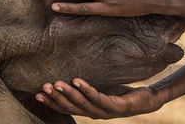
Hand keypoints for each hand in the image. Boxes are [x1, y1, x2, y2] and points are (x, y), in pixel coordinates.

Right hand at [35, 79, 165, 118]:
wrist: (147, 100)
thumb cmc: (122, 93)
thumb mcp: (102, 88)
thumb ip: (87, 86)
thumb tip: (70, 71)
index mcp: (89, 110)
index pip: (66, 108)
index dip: (52, 103)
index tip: (37, 94)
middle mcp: (95, 113)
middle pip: (71, 107)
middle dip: (56, 97)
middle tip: (43, 87)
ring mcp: (106, 111)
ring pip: (83, 104)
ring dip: (68, 93)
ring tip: (56, 83)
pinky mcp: (117, 106)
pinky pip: (99, 97)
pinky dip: (87, 90)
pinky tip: (78, 80)